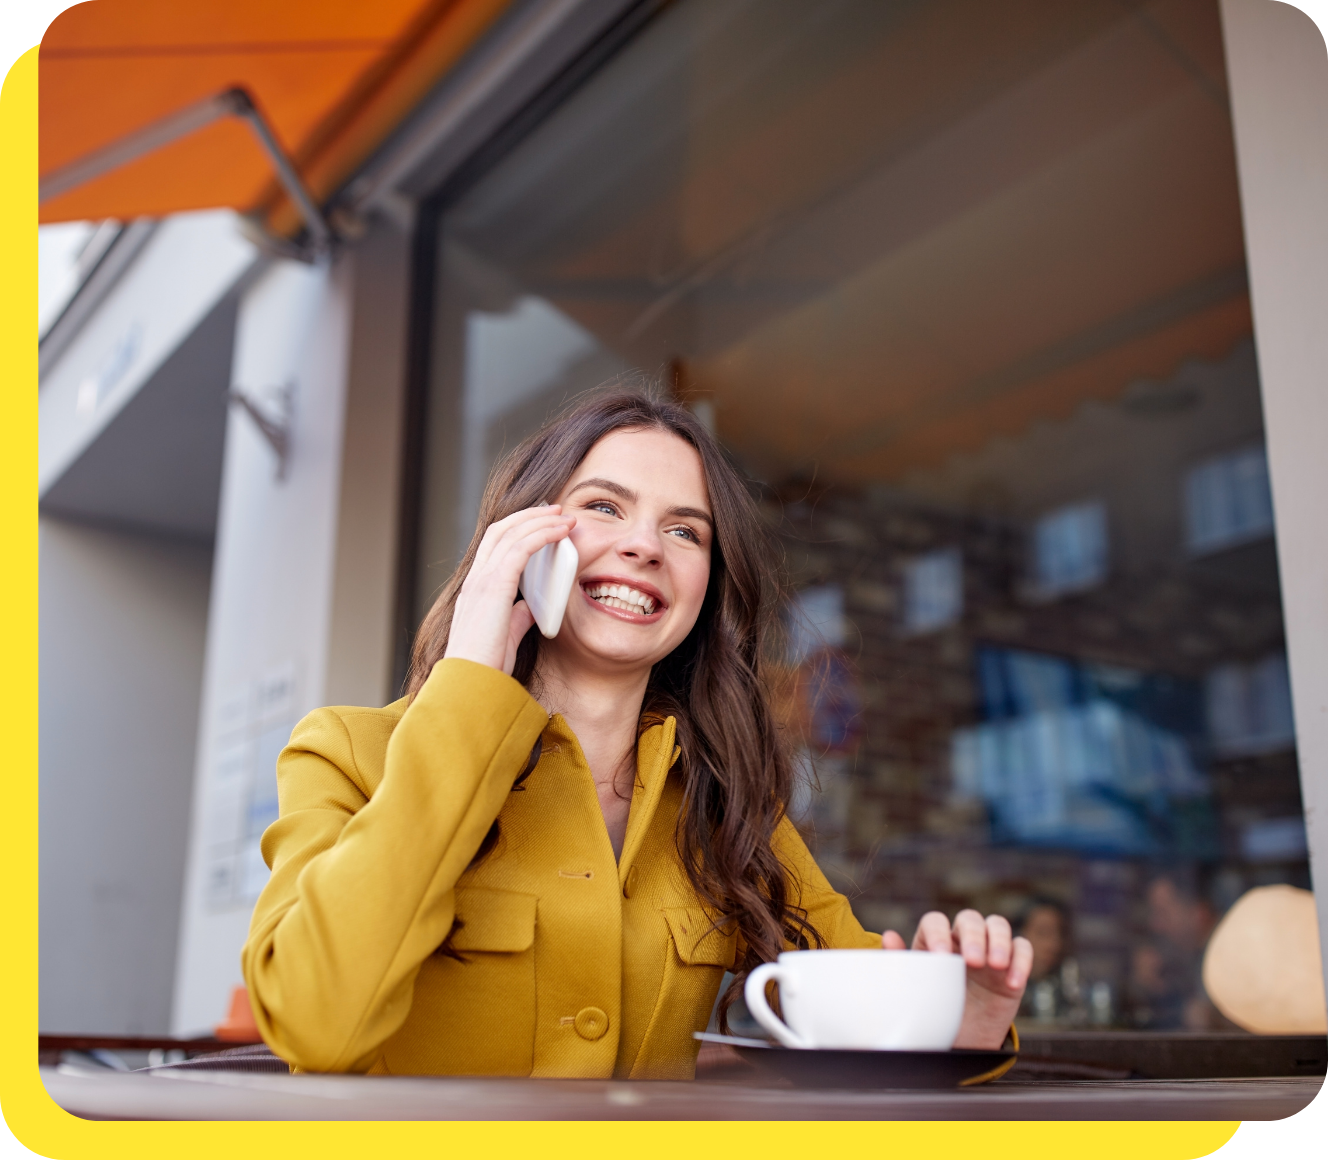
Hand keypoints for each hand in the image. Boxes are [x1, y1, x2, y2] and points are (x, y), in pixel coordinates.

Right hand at [443, 505, 575, 673]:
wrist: (471, 684)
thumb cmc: (486, 666)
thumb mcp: (505, 634)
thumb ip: (517, 616)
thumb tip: (531, 606)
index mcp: (475, 589)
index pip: (493, 545)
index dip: (517, 529)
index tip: (541, 523)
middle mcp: (475, 579)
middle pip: (500, 530)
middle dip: (529, 516)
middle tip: (555, 511)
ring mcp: (481, 580)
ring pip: (511, 533)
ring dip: (540, 520)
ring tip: (564, 517)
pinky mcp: (494, 586)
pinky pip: (520, 548)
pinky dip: (542, 534)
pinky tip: (560, 532)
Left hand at [882, 909, 1031, 1048]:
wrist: (964, 1038)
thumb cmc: (937, 1009)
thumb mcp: (917, 991)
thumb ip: (903, 964)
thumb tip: (889, 936)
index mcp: (934, 941)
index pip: (935, 921)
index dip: (938, 933)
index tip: (941, 956)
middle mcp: (962, 939)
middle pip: (970, 919)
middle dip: (973, 936)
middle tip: (972, 962)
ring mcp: (989, 949)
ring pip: (998, 925)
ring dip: (999, 941)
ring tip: (996, 965)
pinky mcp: (1013, 963)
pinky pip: (1023, 948)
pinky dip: (1021, 961)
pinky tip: (1013, 983)